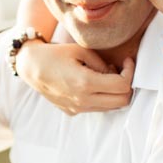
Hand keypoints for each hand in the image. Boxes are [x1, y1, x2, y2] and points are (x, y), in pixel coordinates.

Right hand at [15, 41, 134, 114]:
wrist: (31, 67)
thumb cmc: (55, 54)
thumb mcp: (80, 50)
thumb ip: (102, 64)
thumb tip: (116, 73)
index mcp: (85, 83)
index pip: (122, 86)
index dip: (131, 72)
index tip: (127, 61)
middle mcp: (83, 100)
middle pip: (122, 102)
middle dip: (127, 86)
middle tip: (122, 70)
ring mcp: (77, 108)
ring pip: (111, 107)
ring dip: (115, 93)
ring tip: (106, 75)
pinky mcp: (72, 111)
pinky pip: (97, 108)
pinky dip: (102, 97)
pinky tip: (93, 83)